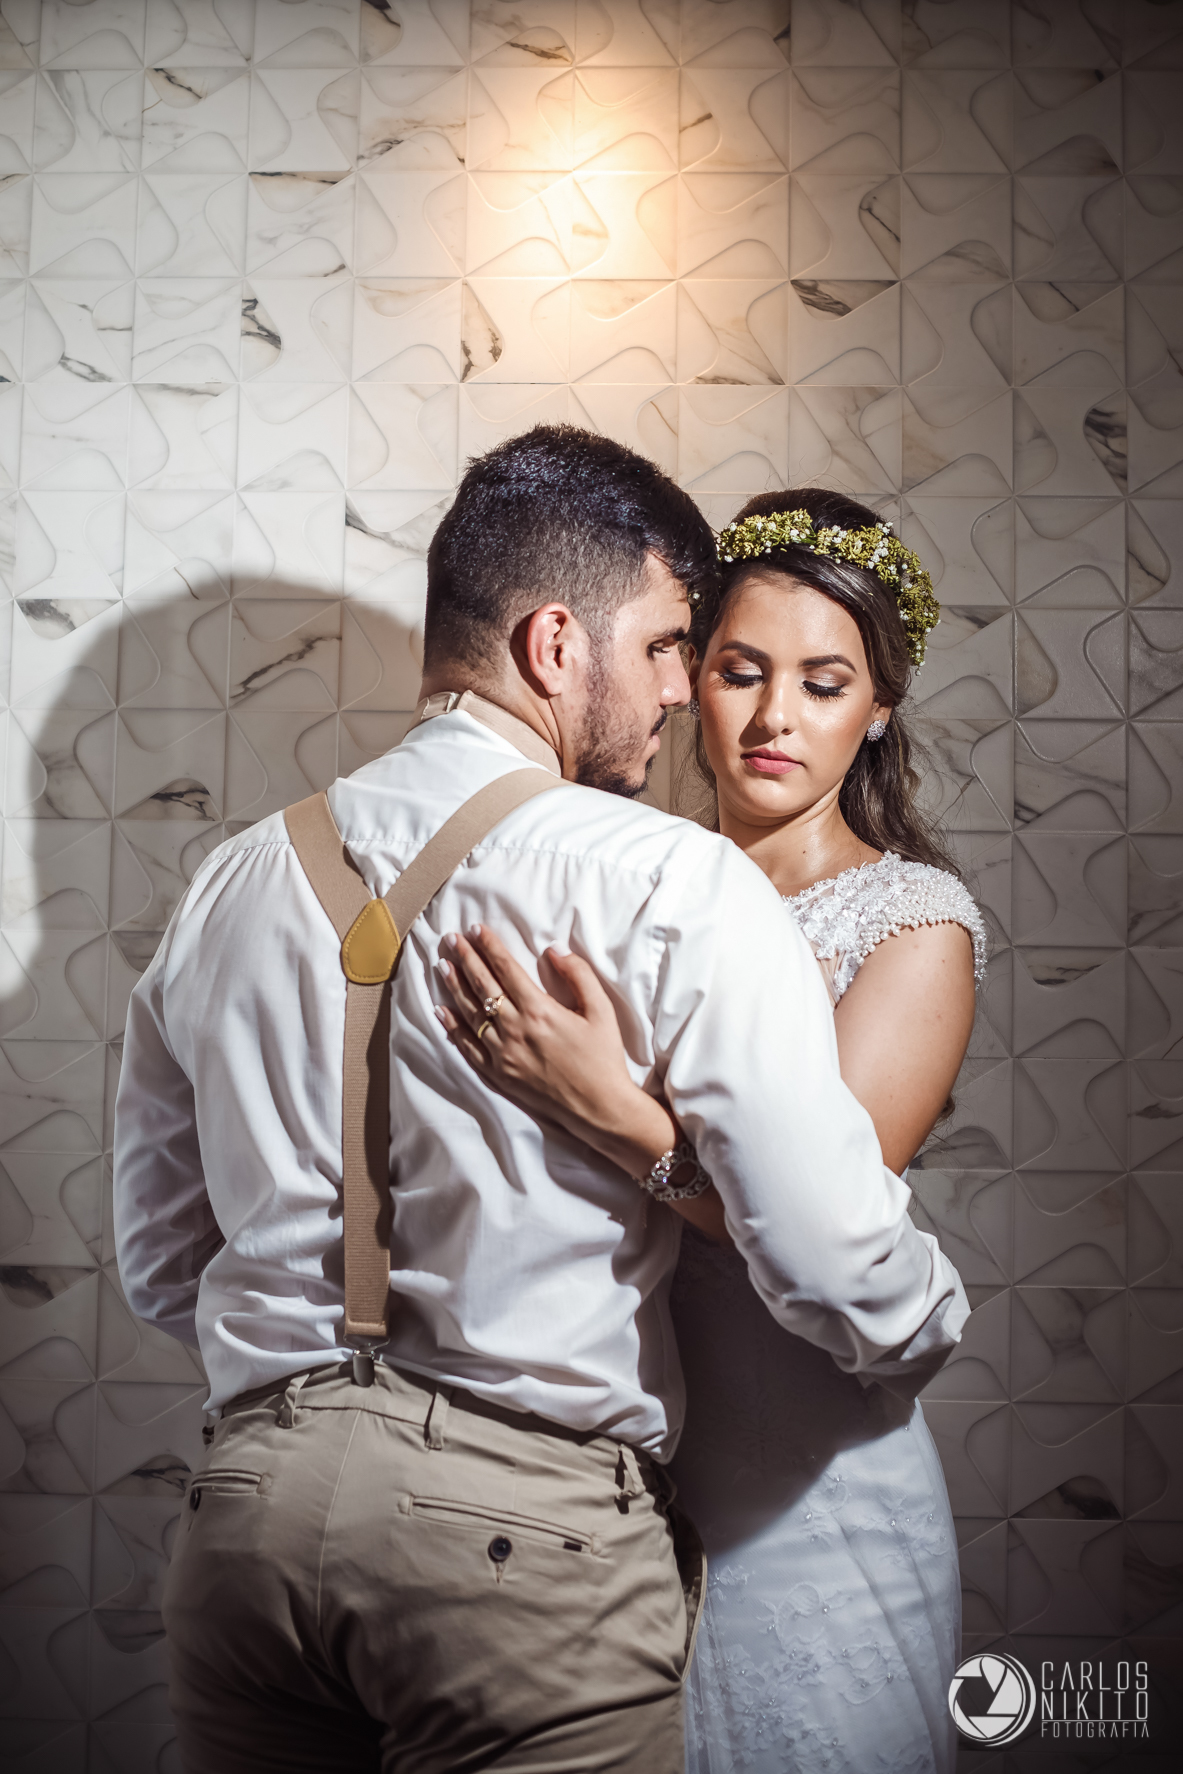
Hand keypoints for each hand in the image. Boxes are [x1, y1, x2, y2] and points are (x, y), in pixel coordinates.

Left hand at [436, 927, 731, 1244]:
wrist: (598, 1107)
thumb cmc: (603, 1058)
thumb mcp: (601, 1011)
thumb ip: (578, 976)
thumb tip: (553, 951)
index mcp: (539, 1010)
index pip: (506, 969)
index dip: (489, 946)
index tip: (475, 929)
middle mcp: (515, 1029)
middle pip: (483, 986)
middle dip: (465, 959)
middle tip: (450, 939)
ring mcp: (502, 1054)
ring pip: (470, 1013)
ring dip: (454, 987)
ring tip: (442, 966)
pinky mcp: (498, 1074)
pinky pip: (467, 1047)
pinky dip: (452, 1028)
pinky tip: (442, 1011)